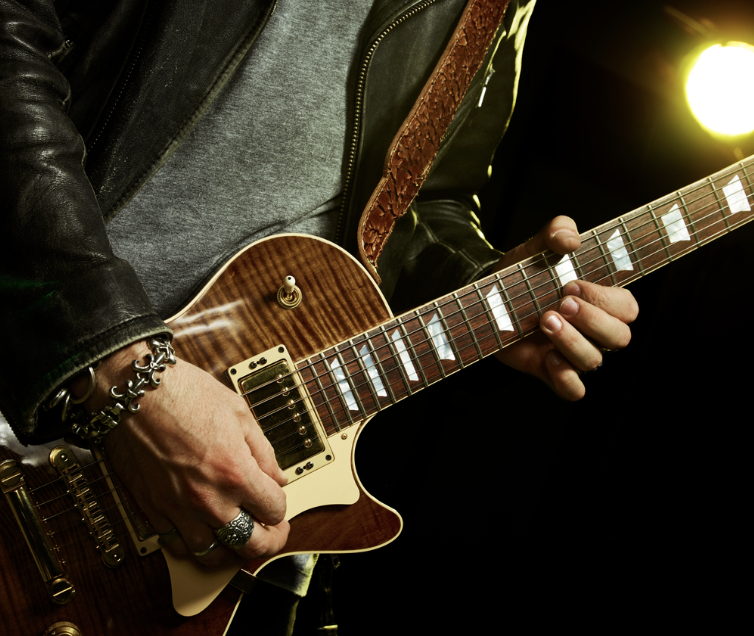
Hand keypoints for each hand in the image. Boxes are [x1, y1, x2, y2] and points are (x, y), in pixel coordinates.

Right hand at [75, 340, 288, 565]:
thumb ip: (263, 452)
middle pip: (250, 543)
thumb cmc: (183, 393)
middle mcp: (208, 497)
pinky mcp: (152, 509)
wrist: (134, 390)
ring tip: (239, 541)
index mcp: (235, 471)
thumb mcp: (239, 413)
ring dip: (231, 551)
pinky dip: (195, 547)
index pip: (273, 510)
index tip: (278, 503)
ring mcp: (177, 508)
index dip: (281, 508)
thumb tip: (277, 478)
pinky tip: (204, 536)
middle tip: (272, 534)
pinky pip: (177, 546)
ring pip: (212, 554)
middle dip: (268, 542)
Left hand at [493, 216, 638, 399]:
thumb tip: (571, 238)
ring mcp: (572, 353)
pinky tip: (547, 358)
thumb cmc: (521, 274)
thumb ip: (557, 231)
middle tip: (558, 303)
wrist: (486, 298)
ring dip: (571, 342)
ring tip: (544, 321)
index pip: (627, 308)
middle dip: (592, 320)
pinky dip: (565, 378)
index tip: (571, 284)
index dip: (605, 299)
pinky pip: (573, 390)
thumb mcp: (535, 248)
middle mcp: (592, 330)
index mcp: (599, 301)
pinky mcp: (551, 371)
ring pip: (594, 361)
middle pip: (620, 338)